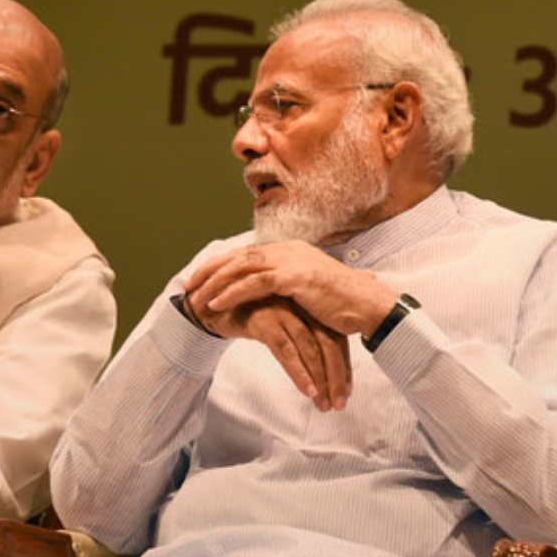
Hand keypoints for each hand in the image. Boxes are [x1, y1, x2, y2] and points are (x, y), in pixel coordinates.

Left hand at [186, 240, 398, 338]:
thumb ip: (287, 284)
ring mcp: (291, 261)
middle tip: (188, 288)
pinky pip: (253, 284)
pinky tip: (215, 306)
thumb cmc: (341, 303)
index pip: (245, 253)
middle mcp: (287, 250)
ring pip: (240, 269)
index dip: (219, 265)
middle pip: (237, 257)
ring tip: (195, 301)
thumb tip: (270, 290)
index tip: (199, 279)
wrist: (368, 306)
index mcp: (289, 250)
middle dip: (209, 272)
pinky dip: (231, 294)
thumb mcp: (308, 289)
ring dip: (214, 285)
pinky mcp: (294, 277)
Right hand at [187, 294, 351, 410]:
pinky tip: (307, 390)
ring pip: (310, 348)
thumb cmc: (249, 314)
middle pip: (328, 343)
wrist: (212, 302)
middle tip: (338, 404)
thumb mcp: (281, 321)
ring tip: (322, 404)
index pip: (336, 338)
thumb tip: (321, 362)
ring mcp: (283, 311)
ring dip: (320, 379)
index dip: (343, 367)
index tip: (345, 392)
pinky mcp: (264, 320)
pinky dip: (299, 372)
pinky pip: (286, 349)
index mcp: (308, 305)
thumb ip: (301, 334)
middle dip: (336, 377)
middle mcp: (300, 306)